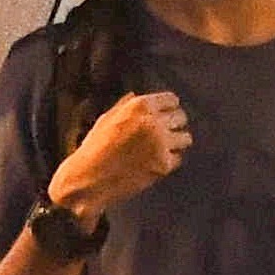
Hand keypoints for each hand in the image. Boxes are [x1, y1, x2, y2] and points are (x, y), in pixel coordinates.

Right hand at [45, 87, 189, 227]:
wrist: (90, 178)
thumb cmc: (94, 148)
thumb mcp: (106, 119)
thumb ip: (124, 106)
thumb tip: (135, 95)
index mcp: (140, 106)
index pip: (171, 100)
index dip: (169, 108)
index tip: (166, 115)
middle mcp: (154, 121)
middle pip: (181, 117)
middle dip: (174, 125)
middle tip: (164, 134)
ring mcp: (161, 143)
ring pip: (185, 138)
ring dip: (176, 143)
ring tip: (161, 149)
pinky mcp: (164, 164)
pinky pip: (178, 158)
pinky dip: (168, 161)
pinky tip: (154, 163)